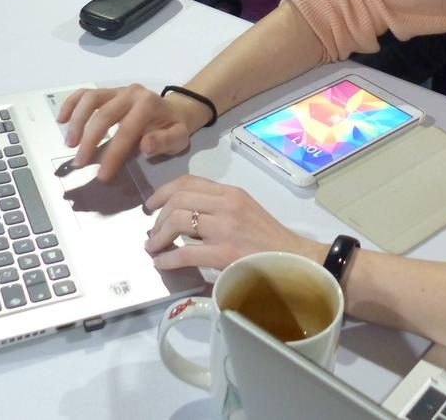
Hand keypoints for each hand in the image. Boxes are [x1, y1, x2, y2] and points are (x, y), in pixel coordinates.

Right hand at [55, 84, 204, 181]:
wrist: (175, 110)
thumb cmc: (174, 128)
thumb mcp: (178, 138)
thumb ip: (164, 141)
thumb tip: (145, 145)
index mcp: (148, 104)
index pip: (126, 131)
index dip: (112, 154)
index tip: (101, 175)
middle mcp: (131, 93)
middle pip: (103, 114)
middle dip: (89, 140)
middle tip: (80, 163)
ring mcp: (117, 90)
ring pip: (90, 99)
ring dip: (77, 122)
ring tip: (69, 144)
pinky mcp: (108, 91)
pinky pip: (85, 93)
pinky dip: (71, 104)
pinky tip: (61, 119)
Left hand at [144, 175, 318, 270]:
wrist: (294, 260)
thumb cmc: (268, 239)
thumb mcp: (244, 210)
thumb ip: (218, 207)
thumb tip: (183, 215)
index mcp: (231, 193)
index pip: (189, 182)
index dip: (163, 192)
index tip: (152, 205)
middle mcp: (227, 205)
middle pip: (178, 199)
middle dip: (158, 216)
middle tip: (151, 231)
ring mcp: (225, 228)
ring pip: (178, 220)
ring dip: (159, 235)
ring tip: (154, 247)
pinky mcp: (225, 253)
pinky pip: (186, 253)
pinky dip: (168, 258)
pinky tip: (162, 263)